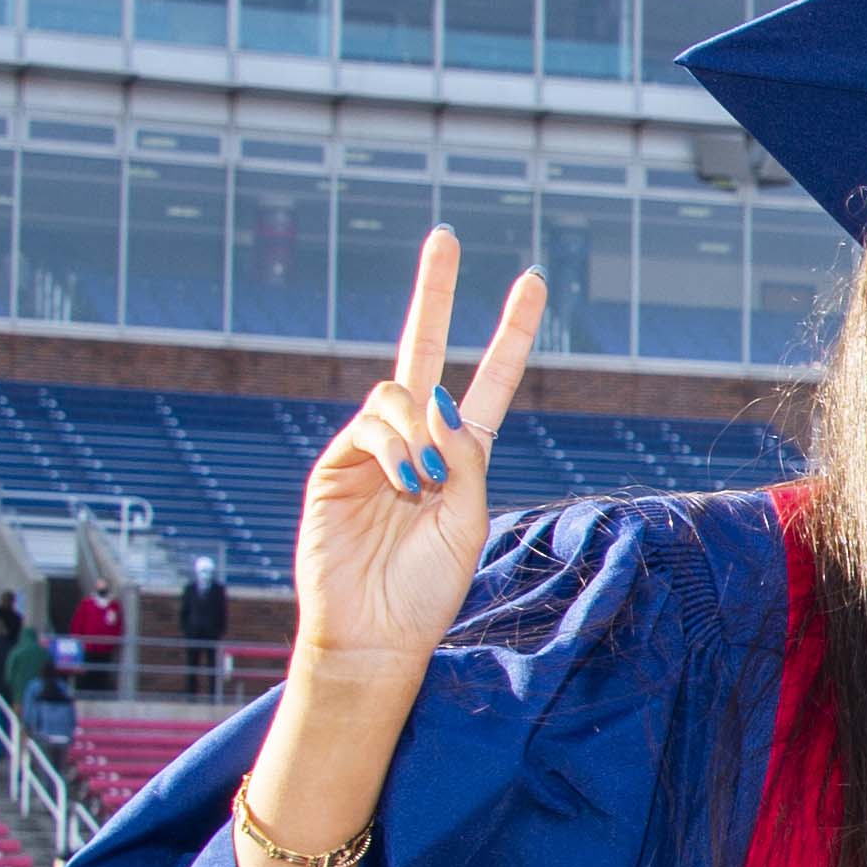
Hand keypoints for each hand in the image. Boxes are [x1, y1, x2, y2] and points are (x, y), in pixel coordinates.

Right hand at [290, 227, 545, 702]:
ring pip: (398, 393)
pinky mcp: (335, 462)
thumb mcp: (467, 520)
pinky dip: (395, 449)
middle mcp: (417, 441)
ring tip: (423, 488)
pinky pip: (370, 425)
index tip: (531, 282)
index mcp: (461, 456)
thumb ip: (465, 461)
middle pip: (424, 350)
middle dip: (436, 292)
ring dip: (419, 433)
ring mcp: (372, 448)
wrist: (374, 631)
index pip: (489, 380)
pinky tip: (404, 485)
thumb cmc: (427, 588)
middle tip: (446, 235)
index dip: (510, 333)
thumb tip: (442, 404)